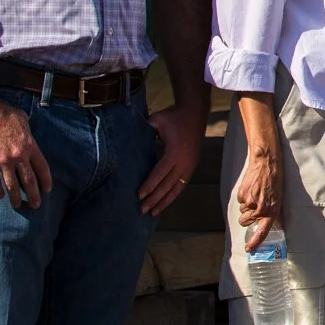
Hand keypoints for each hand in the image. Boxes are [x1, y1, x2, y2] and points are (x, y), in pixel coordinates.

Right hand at [0, 97, 51, 208]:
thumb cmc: (3, 113)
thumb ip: (27, 131)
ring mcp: (3, 162)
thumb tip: (28, 134)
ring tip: (18, 205)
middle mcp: (19, 156)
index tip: (47, 190)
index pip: (42, 168)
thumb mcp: (22, 120)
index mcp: (30, 146)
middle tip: (36, 205)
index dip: (45, 180)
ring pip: (12, 185)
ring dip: (15, 198)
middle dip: (34, 195)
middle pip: (29, 180)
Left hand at [138, 100, 206, 217]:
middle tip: (142, 210)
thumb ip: (145, 130)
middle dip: (155, 198)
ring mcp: (190, 165)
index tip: (139, 196)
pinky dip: (173, 194)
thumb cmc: (174, 116)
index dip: (149, 185)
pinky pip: (182, 184)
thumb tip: (129, 138)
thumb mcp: (158, 120)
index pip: (160, 173)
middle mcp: (184, 161)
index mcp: (175, 152)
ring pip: (177, 188)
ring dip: (165, 201)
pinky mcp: (192, 165)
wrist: (195, 112)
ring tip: (153, 212)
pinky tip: (165, 202)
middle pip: (168, 184)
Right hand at [232, 142, 284, 250]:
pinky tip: (251, 189)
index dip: (255, 242)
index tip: (249, 249)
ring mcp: (250, 202)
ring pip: (242, 211)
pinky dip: (244, 197)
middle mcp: (260, 208)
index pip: (262, 231)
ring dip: (246, 206)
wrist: (267, 164)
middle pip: (245, 222)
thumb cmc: (275, 181)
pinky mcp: (242, 194)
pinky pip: (240, 201)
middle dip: (247, 218)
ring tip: (255, 194)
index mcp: (271, 211)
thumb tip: (277, 225)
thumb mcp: (279, 199)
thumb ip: (275, 213)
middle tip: (254, 208)